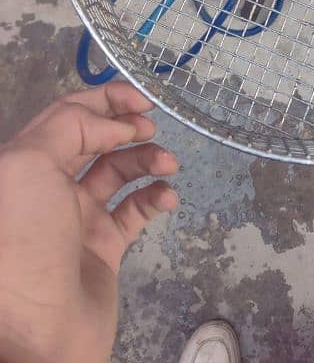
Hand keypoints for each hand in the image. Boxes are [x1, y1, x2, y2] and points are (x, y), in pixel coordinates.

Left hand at [0, 82, 178, 362]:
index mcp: (26, 163)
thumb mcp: (29, 165)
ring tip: (169, 162)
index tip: (139, 99)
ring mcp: (77, 218)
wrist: (36, 333)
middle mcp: (49, 186)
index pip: (68, 115)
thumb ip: (70, 127)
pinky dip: (155, 198)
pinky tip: (167, 196)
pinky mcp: (102, 247)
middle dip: (127, 126)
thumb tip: (114, 125)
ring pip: (120, 172)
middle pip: (95, 140)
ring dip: (147, 160)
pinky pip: (135, 211)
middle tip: (151, 126)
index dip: (104, 99)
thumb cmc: (25, 241)